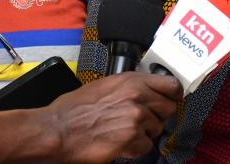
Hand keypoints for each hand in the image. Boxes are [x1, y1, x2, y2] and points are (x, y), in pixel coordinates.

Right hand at [45, 72, 181, 162]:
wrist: (57, 130)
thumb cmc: (74, 109)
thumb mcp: (106, 85)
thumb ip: (131, 86)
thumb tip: (148, 90)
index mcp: (132, 80)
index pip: (171, 85)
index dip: (173, 95)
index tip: (171, 100)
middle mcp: (138, 96)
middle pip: (169, 109)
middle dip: (157, 117)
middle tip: (142, 122)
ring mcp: (136, 117)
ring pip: (157, 129)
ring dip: (144, 134)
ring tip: (124, 132)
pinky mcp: (130, 138)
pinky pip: (146, 146)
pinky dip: (135, 149)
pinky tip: (121, 144)